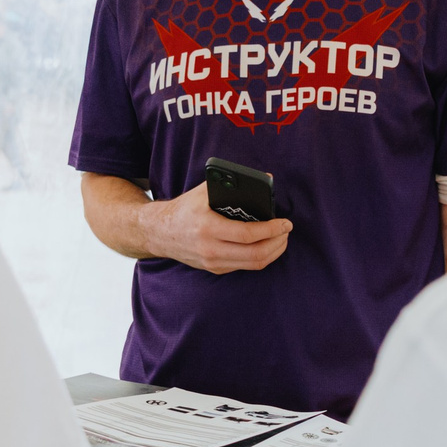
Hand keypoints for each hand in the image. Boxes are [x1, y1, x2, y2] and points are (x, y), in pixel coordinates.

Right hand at [145, 181, 292, 274]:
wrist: (160, 233)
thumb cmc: (184, 209)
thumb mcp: (203, 192)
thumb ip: (230, 184)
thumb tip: (264, 177)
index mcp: (209, 227)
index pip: (249, 234)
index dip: (272, 229)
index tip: (285, 223)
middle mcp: (211, 249)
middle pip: (256, 254)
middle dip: (278, 243)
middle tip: (286, 231)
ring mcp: (213, 262)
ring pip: (253, 264)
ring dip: (273, 252)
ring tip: (281, 239)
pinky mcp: (215, 269)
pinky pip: (244, 266)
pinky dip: (260, 257)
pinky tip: (266, 246)